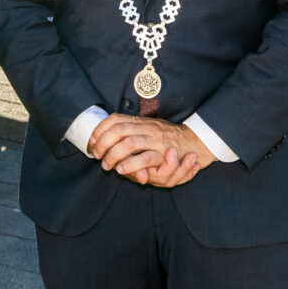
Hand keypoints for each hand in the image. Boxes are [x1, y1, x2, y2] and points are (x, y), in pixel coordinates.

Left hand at [87, 115, 212, 188]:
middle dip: (103, 143)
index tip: (92, 140)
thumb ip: (133, 131)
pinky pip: (145, 157)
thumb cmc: (169, 138)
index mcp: (141, 121)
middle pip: (118, 130)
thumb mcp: (149, 128)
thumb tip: (110, 139)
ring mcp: (156, 139)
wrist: (195, 141)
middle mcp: (147, 127)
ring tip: (106, 165)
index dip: (100, 129)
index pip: (115, 119)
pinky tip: (121, 169)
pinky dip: (130, 164)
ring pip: (129, 143)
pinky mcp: (164, 152)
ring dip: (113, 155)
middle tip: (96, 155)